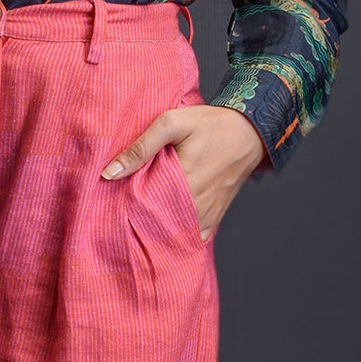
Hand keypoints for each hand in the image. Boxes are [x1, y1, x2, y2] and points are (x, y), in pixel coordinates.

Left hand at [101, 102, 267, 240]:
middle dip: (137, 222)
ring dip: (156, 231)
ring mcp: (206, 214)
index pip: (143, 208)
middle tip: (119, 214)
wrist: (250, 132)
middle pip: (156, 225)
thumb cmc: (211, 124)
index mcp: (182, 181)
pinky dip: (177, 237)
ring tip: (138, 221)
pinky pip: (192, 238)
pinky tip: (163, 229)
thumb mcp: (172, 123)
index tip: (110, 204)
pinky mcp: (214, 218)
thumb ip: (141, 147)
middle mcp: (196, 204)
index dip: (124, 208)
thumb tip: (109, 173)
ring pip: (174, 235)